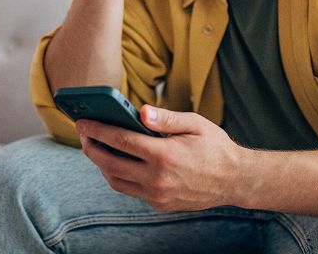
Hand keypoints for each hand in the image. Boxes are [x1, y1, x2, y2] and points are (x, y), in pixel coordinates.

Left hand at [76, 105, 243, 210]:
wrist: (235, 180)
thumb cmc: (215, 147)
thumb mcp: (195, 124)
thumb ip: (166, 118)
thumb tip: (141, 112)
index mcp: (164, 155)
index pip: (120, 140)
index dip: (97, 130)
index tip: (82, 122)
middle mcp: (157, 179)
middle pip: (110, 163)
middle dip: (91, 147)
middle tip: (83, 134)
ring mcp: (157, 195)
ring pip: (116, 181)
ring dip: (101, 164)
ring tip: (97, 147)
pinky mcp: (160, 204)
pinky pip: (131, 190)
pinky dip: (119, 175)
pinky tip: (119, 161)